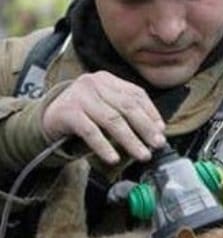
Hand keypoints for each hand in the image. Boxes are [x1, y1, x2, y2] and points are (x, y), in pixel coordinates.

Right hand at [42, 71, 166, 164]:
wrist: (46, 117)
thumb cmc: (82, 114)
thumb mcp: (103, 105)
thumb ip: (124, 112)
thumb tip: (155, 130)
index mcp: (107, 79)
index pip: (135, 93)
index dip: (151, 112)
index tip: (161, 130)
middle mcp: (95, 83)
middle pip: (127, 106)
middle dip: (145, 127)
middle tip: (157, 144)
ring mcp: (81, 96)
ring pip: (112, 120)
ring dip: (130, 140)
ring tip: (142, 154)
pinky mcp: (68, 112)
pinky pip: (91, 132)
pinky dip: (104, 146)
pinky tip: (114, 158)